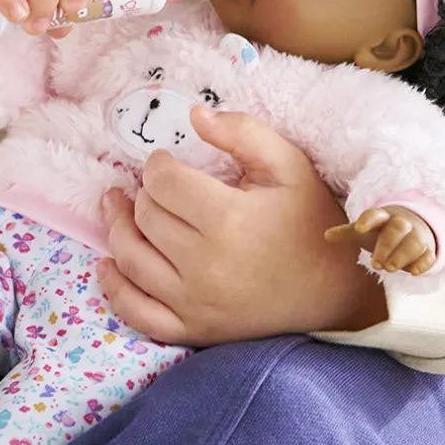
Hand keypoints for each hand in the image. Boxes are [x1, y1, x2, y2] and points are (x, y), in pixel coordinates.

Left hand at [97, 108, 387, 345]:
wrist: (334, 292)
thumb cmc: (310, 223)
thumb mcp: (289, 165)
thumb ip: (243, 133)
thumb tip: (194, 115)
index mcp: (228, 220)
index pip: (163, 182)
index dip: (158, 165)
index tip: (167, 162)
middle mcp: (205, 266)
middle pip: (145, 217)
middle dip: (143, 194)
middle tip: (153, 185)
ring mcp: (195, 303)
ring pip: (131, 259)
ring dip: (118, 227)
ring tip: (117, 207)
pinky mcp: (192, 330)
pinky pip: (136, 312)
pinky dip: (115, 287)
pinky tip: (109, 263)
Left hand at [325, 207, 436, 276]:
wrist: (412, 229)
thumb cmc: (382, 232)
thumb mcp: (364, 232)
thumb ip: (346, 233)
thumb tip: (326, 235)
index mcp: (383, 218)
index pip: (375, 214)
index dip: (367, 220)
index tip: (359, 229)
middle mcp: (402, 224)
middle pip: (397, 228)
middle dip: (387, 245)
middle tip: (376, 264)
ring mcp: (416, 236)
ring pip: (415, 241)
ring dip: (403, 255)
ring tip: (390, 269)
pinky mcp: (427, 250)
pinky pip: (429, 254)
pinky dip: (424, 263)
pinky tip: (414, 272)